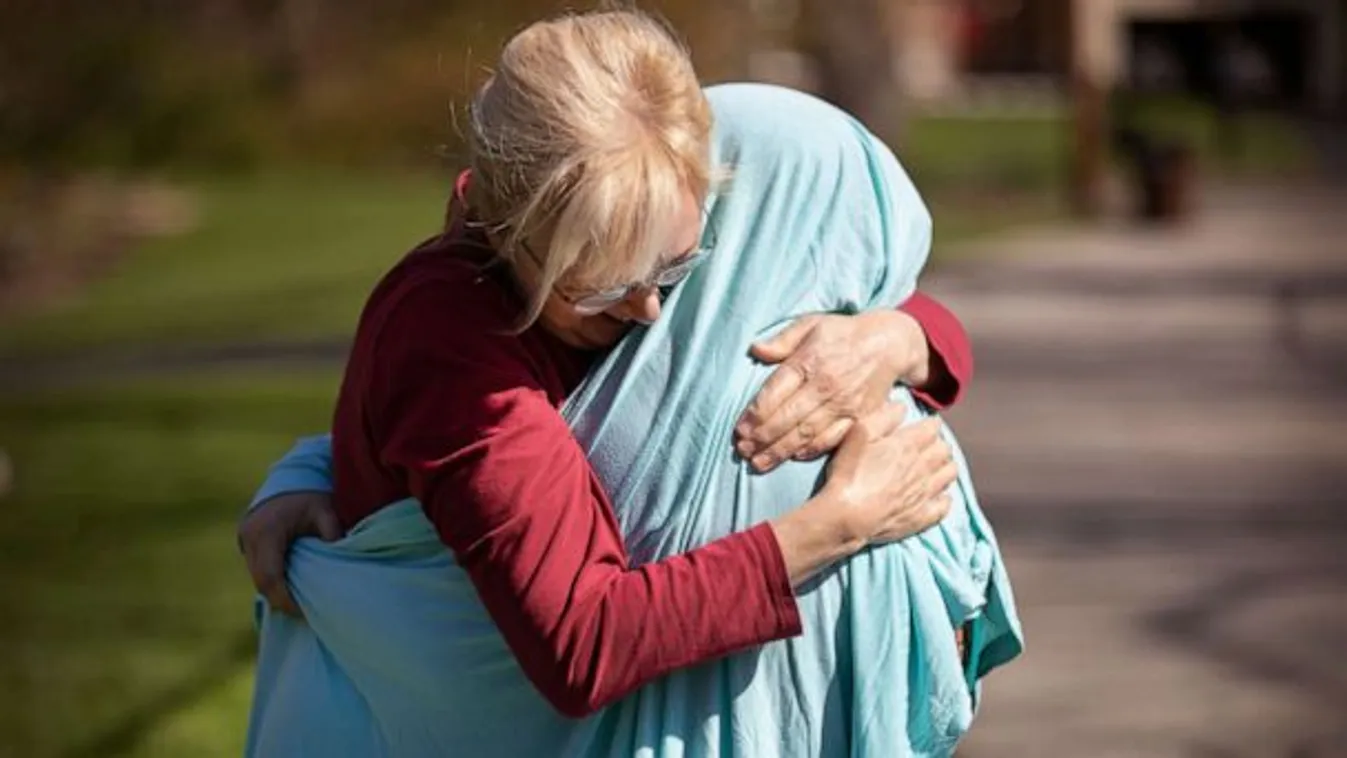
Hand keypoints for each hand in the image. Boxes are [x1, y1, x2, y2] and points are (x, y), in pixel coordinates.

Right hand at [237, 491, 341, 616]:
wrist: (289, 475)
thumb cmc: (310, 494)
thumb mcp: (325, 510)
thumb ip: (331, 533)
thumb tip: (339, 562)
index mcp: (267, 531)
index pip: (271, 576)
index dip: (285, 599)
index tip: (304, 612)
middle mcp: (250, 537)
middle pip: (261, 581)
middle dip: (280, 600)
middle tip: (304, 614)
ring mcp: (244, 539)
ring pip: (257, 577)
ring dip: (275, 591)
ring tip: (299, 604)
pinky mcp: (245, 541)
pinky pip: (257, 569)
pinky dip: (272, 580)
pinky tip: (290, 588)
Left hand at [735, 310, 929, 471]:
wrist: (889, 344)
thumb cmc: (843, 333)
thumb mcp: (811, 325)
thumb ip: (782, 341)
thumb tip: (755, 350)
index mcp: (808, 362)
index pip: (773, 393)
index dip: (753, 415)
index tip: (739, 431)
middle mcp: (824, 386)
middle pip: (786, 418)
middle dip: (761, 439)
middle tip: (742, 452)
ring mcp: (843, 404)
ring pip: (806, 434)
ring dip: (780, 451)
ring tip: (759, 463)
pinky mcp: (859, 417)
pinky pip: (832, 439)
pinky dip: (811, 450)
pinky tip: (793, 458)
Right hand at [821, 403, 954, 545]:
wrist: (846, 517)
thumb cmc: (848, 473)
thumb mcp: (858, 435)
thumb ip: (882, 417)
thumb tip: (902, 407)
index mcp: (908, 445)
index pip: (933, 427)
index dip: (929, 424)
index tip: (922, 425)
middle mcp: (923, 467)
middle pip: (945, 449)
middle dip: (938, 444)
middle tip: (926, 446)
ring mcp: (925, 493)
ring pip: (950, 474)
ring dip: (944, 467)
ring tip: (932, 468)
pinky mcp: (922, 516)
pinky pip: (945, 505)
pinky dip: (943, 498)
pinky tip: (934, 496)